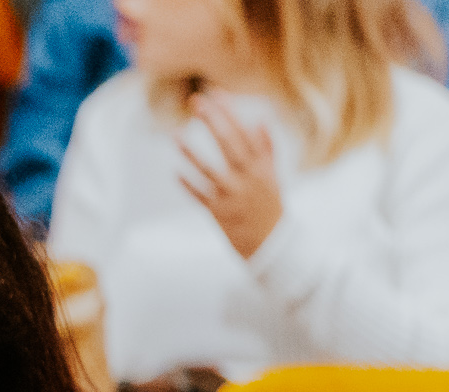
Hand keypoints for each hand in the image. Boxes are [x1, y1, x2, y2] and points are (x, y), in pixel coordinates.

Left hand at [179, 92, 282, 258]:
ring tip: (175, 136)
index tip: (215, 92)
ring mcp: (232, 195)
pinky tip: (176, 173)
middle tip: (196, 100)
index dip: (230, 111)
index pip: (245, 130)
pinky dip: (189, 185)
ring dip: (192, 153)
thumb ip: (266, 148)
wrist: (271, 243)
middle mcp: (248, 178)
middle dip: (214, 121)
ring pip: (211, 170)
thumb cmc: (269, 204)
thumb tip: (261, 120)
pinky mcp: (219, 213)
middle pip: (230, 143)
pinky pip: (201, 197)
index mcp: (262, 165)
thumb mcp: (273, 175)